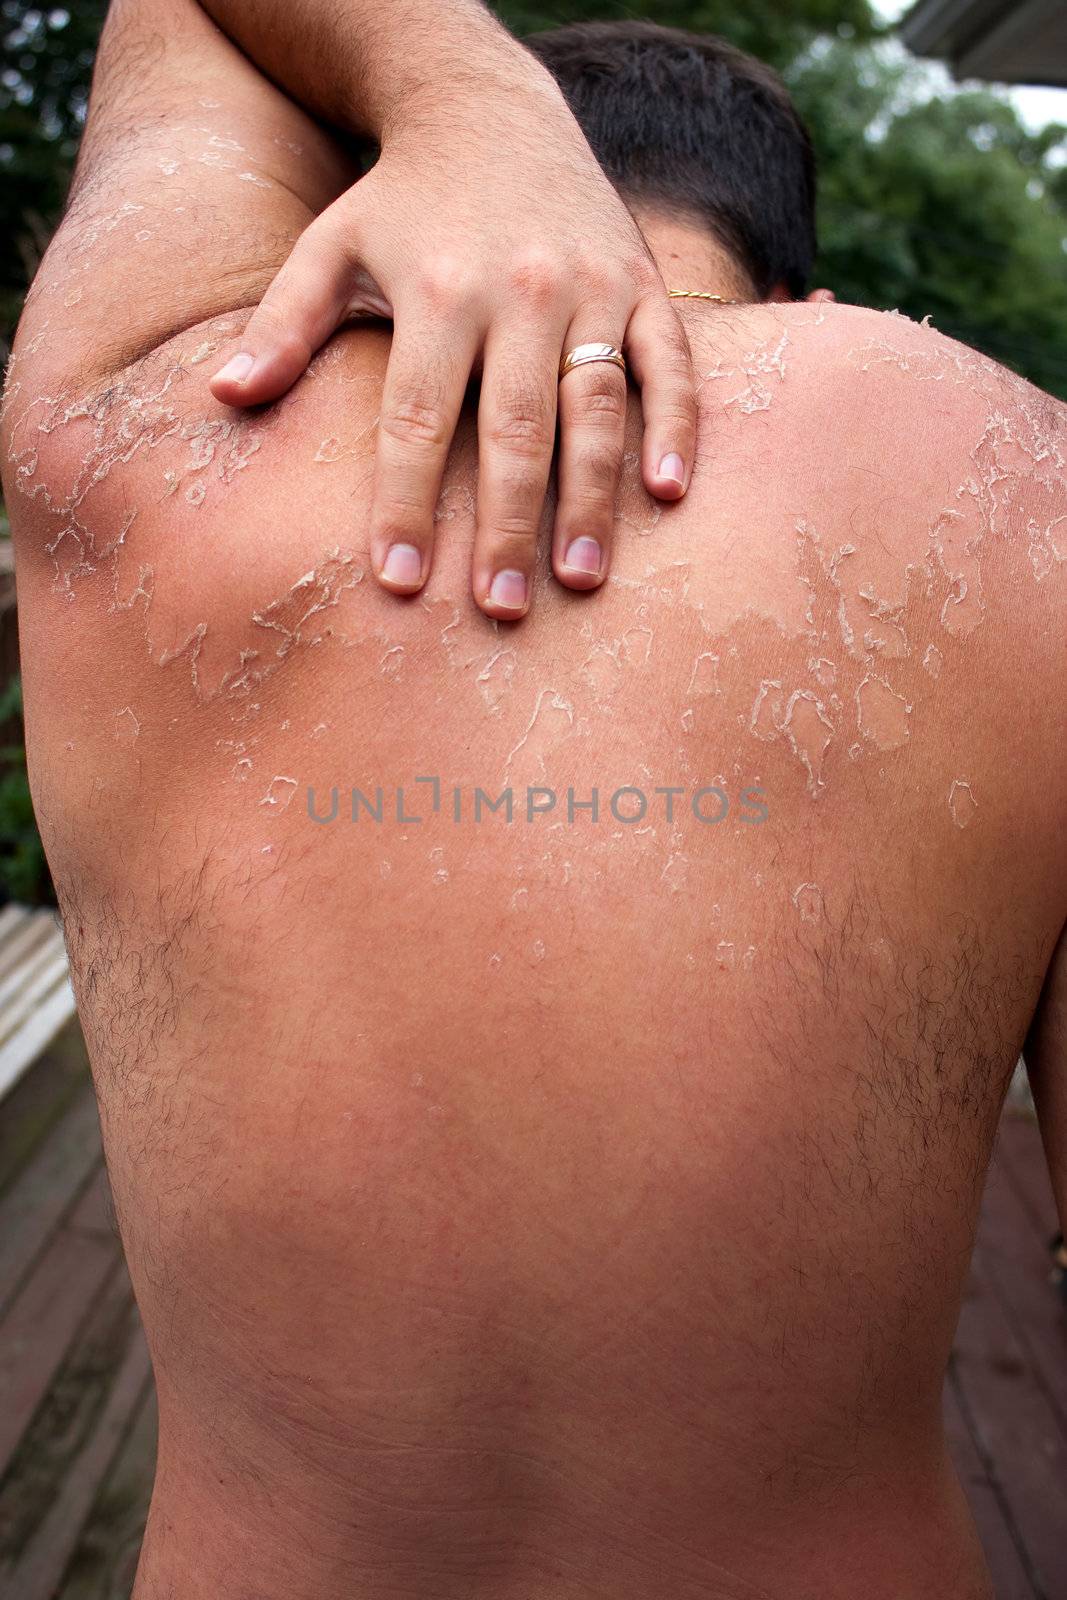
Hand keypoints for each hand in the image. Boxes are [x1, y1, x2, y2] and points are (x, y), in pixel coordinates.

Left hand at [210, 73, 696, 618]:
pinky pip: (671, 362)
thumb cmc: (400, 198)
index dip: (405, 503)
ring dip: (591, 498)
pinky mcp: (641, 281)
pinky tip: (670, 493)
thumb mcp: (329, 244)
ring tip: (579, 580)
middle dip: (506, 525)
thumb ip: (282, 323)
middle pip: (512, 428)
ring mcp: (590, 287)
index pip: (417, 418)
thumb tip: (224, 397)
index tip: (399, 583)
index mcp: (436, 290)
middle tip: (499, 609)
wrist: (489, 105)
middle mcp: (518, 290)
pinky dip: (677, 424)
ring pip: (595, 406)